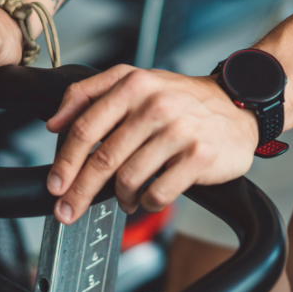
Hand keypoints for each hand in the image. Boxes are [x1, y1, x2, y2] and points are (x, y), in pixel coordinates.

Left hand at [44, 66, 258, 222]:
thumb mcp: (137, 81)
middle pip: (103, 158)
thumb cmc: (183, 99)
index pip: (87, 127)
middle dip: (80, 191)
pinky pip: (158, 192)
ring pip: (129, 178)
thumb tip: (54, 123)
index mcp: (134, 85)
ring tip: (125, 199)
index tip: (56, 184)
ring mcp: (179, 130)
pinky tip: (149, 198)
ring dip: (121, 198)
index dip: (65, 161)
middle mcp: (156, 105)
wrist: (238, 105)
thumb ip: (91, 93)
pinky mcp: (198, 156)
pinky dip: (148, 202)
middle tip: (68, 210)